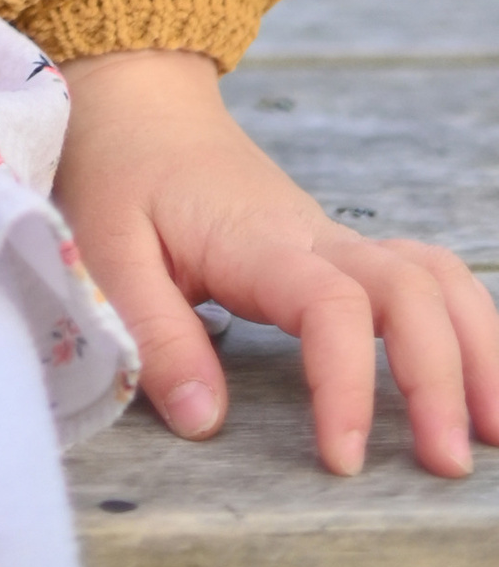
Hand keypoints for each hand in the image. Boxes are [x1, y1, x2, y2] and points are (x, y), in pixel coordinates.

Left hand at [56, 47, 498, 477]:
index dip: (350, 384)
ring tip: (491, 433)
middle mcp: (314, 236)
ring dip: (476, 348)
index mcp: (258, 239)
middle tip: (446, 464)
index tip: (344, 458)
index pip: (334, 307)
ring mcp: (334, 239)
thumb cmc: (119, 170)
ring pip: (437, 276)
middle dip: (442, 377)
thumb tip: (207, 423)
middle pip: (413, 290)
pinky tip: (472, 381)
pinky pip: (424, 277)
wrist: (137, 101)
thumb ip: (154, 334)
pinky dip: (463, 324)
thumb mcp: (105, 249)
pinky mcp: (338, 251)